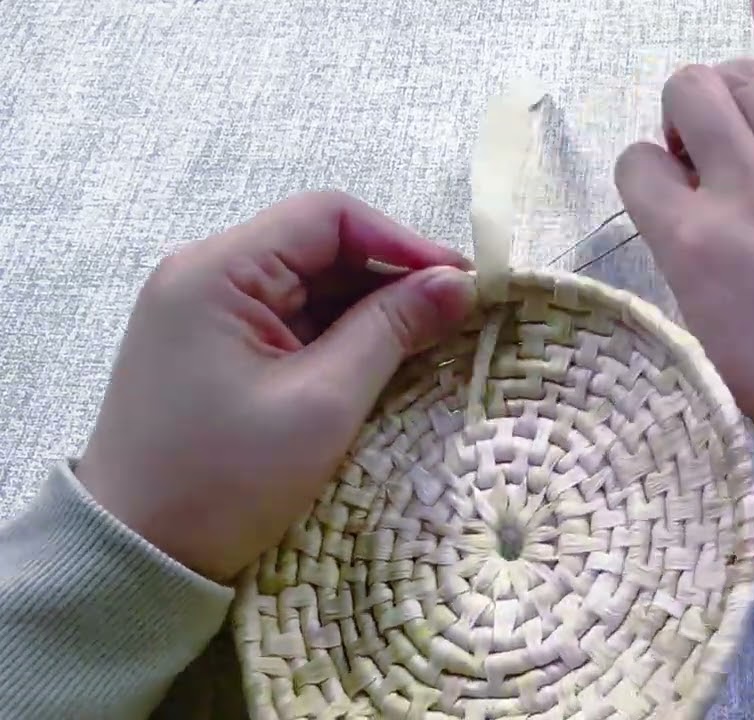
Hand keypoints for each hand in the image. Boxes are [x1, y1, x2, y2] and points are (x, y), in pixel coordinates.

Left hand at [78, 191, 475, 580]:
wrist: (134, 558)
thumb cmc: (225, 480)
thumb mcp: (322, 402)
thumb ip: (392, 330)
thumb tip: (458, 283)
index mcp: (217, 271)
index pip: (327, 217)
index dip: (403, 242)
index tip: (461, 285)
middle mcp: (204, 276)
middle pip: (319, 248)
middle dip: (391, 279)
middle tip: (456, 319)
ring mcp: (204, 315)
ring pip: (308, 287)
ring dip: (369, 312)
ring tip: (427, 345)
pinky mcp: (212, 352)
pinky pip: (290, 322)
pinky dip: (338, 338)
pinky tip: (380, 365)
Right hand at [614, 0, 753, 506]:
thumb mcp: (706, 328)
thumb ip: (686, 252)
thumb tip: (688, 201)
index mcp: (689, 243)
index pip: (636, 164)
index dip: (649, 171)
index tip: (674, 190)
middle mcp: (741, 187)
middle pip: (689, 96)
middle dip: (686, 114)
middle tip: (712, 153)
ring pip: (747, 78)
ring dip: (732, 88)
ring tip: (747, 118)